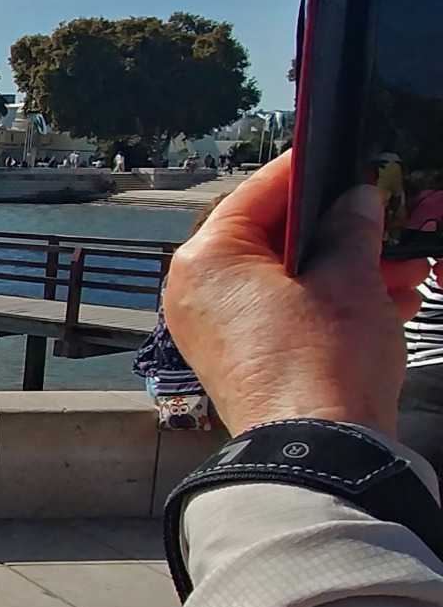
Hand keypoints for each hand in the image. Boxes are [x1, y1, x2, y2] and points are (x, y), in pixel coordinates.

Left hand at [161, 153, 426, 438]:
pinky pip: (292, 315)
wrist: (317, 450)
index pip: (257, 194)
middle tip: (386, 219)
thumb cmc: (321, 363)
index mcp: (208, 260)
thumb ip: (351, 229)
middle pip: (276, 239)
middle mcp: (201, 292)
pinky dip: (337, 305)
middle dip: (342, 232)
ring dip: (351, 269)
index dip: (306, 172)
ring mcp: (220, 329)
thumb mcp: (349, 278)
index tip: (338, 155)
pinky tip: (392, 301)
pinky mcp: (245, 359)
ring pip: (292, 279)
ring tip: (406, 266)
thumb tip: (356, 200)